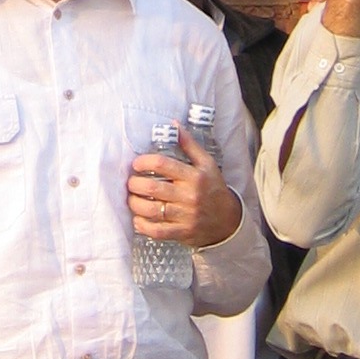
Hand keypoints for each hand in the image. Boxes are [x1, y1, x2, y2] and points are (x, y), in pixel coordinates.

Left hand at [127, 128, 241, 248]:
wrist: (228, 220)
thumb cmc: (214, 188)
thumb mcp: (207, 164)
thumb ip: (189, 145)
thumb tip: (174, 125)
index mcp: (194, 176)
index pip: (163, 164)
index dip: (144, 162)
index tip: (136, 164)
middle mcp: (189, 195)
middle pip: (153, 188)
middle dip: (135, 184)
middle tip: (130, 182)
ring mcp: (186, 216)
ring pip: (152, 210)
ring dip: (135, 204)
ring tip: (131, 198)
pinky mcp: (182, 232)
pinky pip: (157, 231)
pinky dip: (142, 226)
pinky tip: (138, 219)